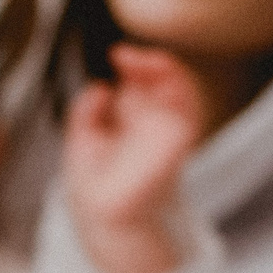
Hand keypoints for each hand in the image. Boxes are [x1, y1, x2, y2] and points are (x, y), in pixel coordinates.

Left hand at [61, 45, 204, 272]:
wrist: (105, 216)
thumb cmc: (95, 185)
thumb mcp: (81, 141)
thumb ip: (86, 112)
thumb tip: (99, 89)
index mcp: (133, 122)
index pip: (143, 83)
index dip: (135, 65)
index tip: (116, 56)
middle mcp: (154, 125)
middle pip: (165, 81)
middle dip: (149, 63)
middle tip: (125, 56)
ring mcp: (168, 134)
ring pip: (183, 91)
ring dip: (169, 71)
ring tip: (144, 61)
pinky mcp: (179, 144)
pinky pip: (191, 111)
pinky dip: (182, 91)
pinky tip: (162, 79)